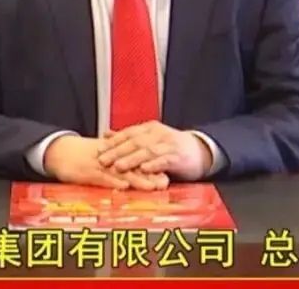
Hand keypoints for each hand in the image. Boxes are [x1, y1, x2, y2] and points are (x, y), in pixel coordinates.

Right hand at [44, 134, 169, 189]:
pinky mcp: (87, 172)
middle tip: (165, 182)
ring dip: (137, 179)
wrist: (58, 151)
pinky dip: (112, 181)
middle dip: (150, 174)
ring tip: (152, 186)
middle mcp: (110, 158)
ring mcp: (99, 165)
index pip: (137, 158)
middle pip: (133, 165)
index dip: (152, 165)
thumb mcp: (102, 157)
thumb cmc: (81, 156)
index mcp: (116, 153)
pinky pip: (101, 177)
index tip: (168, 173)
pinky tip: (123, 186)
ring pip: (121, 171)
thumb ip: (118, 166)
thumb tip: (134, 178)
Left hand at [98, 121, 212, 181]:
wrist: (200, 150)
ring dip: (132, 159)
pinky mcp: (178, 157)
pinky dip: (153, 165)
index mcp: (150, 129)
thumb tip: (106, 133)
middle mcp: (158, 134)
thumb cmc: (171, 146)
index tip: (98, 150)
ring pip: (147, 151)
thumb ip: (129, 137)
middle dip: (117, 151)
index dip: (113, 142)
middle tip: (102, 160)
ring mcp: (168, 145)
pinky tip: (144, 170)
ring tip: (118, 166)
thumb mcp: (150, 138)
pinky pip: (164, 160)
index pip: (128, 133)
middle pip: (135, 142)